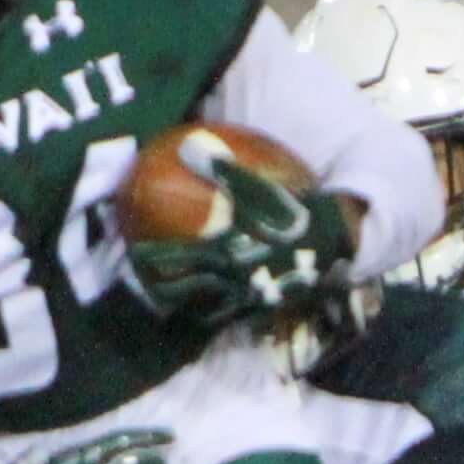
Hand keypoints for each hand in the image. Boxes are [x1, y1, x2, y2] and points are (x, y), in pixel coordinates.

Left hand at [126, 157, 354, 328]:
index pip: (177, 256)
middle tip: (144, 285)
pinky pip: (231, 316)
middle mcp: (230, 277)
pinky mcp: (263, 306)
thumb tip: (188, 146)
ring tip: (169, 304)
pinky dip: (213, 315)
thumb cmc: (290, 211)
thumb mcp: (256, 188)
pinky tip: (205, 312)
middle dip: (161, 289)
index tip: (134, 256)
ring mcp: (246, 296)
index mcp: (224, 249)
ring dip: (185, 306)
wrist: (330, 240)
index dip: (152, 258)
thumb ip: (222, 170)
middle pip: (185, 290)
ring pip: (205, 309)